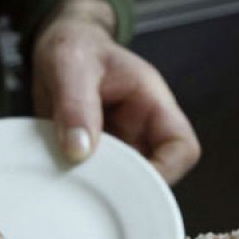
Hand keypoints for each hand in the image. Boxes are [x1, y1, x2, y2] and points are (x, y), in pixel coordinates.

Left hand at [30, 0, 199, 183]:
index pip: (182, 147)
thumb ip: (75, 104)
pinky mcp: (97, 154)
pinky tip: (59, 181)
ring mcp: (120, 143)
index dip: (166, 171)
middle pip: (156, 173)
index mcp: (152, 102)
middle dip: (127, 187)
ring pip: (126, 182)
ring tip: (72, 184)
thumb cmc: (74, 46)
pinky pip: (98, 179)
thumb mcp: (70, 65)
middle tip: (93, 192)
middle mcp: (142, 128)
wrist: (56, 46)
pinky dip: (81, 185)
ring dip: (102, 188)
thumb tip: (79, 150)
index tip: (130, 184)